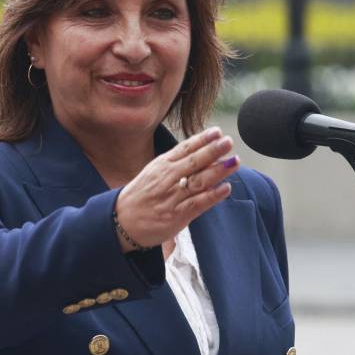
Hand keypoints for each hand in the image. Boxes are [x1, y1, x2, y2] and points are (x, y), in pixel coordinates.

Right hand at [114, 127, 239, 251]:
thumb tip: (203, 151)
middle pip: (194, 162)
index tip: (217, 131)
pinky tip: (226, 188)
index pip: (184, 149)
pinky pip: (198, 203)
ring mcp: (172, 197)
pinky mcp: (176, 215)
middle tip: (229, 142)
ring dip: (218, 170)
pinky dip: (213, 195)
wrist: (120, 222)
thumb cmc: (142, 195)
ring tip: (234, 161)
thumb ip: (176, 163)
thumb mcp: (153, 172)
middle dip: (213, 150)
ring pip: (198, 181)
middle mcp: (167, 179)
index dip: (202, 139)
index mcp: (161, 165)